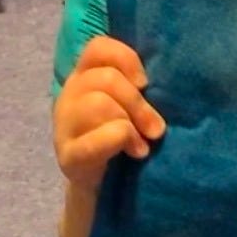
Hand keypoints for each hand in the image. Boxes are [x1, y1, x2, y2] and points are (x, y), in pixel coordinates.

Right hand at [53, 36, 165, 191]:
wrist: (102, 188)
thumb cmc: (123, 140)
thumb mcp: (132, 107)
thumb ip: (139, 89)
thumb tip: (172, 81)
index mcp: (85, 76)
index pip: (98, 47)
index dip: (125, 59)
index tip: (145, 83)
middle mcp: (70, 95)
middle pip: (104, 79)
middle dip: (137, 103)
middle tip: (155, 128)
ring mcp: (64, 125)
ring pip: (99, 104)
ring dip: (130, 124)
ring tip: (143, 145)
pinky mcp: (68, 155)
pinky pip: (94, 140)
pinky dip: (119, 141)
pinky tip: (135, 152)